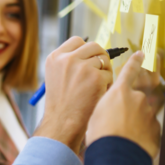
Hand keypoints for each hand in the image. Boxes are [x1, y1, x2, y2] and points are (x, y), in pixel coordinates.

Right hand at [35, 36, 113, 153]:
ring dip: (104, 72)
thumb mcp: (56, 77)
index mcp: (54, 57)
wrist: (62, 123)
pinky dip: (107, 85)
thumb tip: (91, 52)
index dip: (86, 50)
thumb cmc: (61, 104)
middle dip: (100, 58)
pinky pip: (110, 74)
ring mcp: (82, 67)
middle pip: (94, 46)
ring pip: (104, 60)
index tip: (89, 60)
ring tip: (95, 87)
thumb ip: (69, 62)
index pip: (77, 40)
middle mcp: (67, 59)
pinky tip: (98, 95)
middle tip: (98, 73)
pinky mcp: (96, 77)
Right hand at [86, 51, 160, 157]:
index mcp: (120, 92)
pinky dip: (141, 134)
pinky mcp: (156, 130)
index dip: (136, 61)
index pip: (130, 71)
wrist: (116, 154)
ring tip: (121, 136)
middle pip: (138, 96)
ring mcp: (149, 114)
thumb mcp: (96, 113)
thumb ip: (107, 105)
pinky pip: (148, 129)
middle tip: (130, 103)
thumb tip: (111, 107)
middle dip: (135, 100)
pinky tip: (130, 143)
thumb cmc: (100, 134)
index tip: (143, 54)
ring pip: (143, 114)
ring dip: (135, 122)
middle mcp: (138, 99)